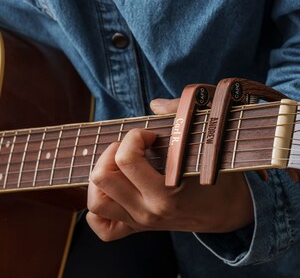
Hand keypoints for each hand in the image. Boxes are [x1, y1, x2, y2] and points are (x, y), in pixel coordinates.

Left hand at [86, 99, 253, 240]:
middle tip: (131, 147)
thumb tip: (155, 104)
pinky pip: (102, 226)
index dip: (134, 136)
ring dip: (101, 176)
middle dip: (112, 152)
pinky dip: (99, 206)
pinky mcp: (137, 228)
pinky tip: (113, 190)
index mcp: (166, 194)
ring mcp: (140, 222)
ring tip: (119, 165)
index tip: (149, 135)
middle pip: (102, 178)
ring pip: (96, 202)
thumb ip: (183, 115)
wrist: (227, 212)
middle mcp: (148, 211)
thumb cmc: (219, 177)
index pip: (126, 159)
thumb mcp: (208, 145)